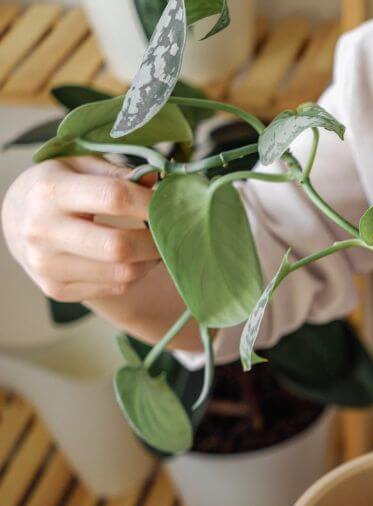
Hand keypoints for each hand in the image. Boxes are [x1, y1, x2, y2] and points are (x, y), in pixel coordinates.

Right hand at [2, 157, 160, 302]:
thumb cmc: (60, 187)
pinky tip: (134, 258)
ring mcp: (47, 265)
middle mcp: (42, 230)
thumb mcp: (80, 166)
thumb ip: (118, 173)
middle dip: (157, 240)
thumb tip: (156, 182)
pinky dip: (136, 274)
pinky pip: (116, 288)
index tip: (172, 204)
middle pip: (119, 246)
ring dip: (150, 260)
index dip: (152, 203)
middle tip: (172, 231)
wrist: (17, 221)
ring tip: (155, 243)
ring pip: (123, 273)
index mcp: (50, 190)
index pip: (114, 198)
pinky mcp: (56, 289)